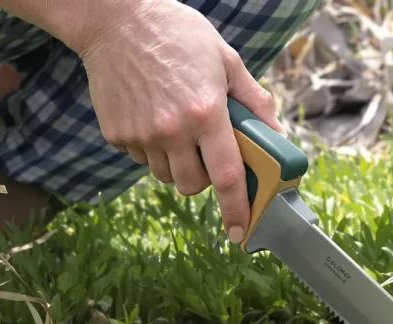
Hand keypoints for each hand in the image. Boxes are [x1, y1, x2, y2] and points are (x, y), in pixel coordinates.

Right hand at [73, 0, 285, 242]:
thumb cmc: (177, 34)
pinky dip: (151, 150)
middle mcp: (172, 130)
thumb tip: (277, 135)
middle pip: (194, 185)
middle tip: (206, 151)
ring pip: (167, 176)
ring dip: (178, 164)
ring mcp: (141, 135)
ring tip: (177, 127)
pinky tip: (152, 116)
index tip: (240, 233)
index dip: (236, 210)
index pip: (227, 177)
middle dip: (205, 178)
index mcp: (206, 113)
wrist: (115, 18)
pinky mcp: (116, 134)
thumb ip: (255, 101)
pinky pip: (141, 160)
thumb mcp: (226, 59)